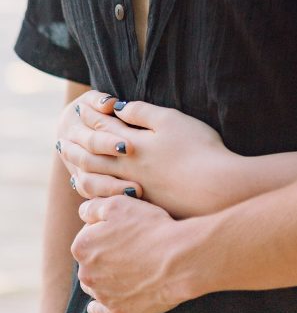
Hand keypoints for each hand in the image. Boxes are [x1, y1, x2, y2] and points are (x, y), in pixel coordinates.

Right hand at [56, 90, 140, 197]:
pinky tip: (127, 203)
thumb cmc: (95, 106)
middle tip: (136, 180)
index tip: (129, 147)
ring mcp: (76, 169)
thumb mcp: (95, 100)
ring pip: (88, 185)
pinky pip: (91, 196)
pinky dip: (106, 199)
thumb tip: (110, 104)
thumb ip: (101, 101)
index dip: (108, 143)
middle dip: (113, 172)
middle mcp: (71, 152)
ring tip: (135, 192)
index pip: (91, 140)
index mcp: (73, 129)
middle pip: (90, 165)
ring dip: (110, 189)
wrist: (79, 120)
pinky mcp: (84, 182)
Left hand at [57, 91, 236, 217]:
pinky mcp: (144, 205)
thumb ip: (142, 113)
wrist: (215, 188)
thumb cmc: (198, 149)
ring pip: (97, 180)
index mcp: (134, 143)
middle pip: (93, 154)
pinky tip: (97, 193)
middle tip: (65, 138)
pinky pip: (109, 198)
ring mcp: (135, 189)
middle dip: (79, 143)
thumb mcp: (171, 120)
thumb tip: (117, 107)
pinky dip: (97, 192)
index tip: (80, 107)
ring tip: (73, 166)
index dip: (91, 115)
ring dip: (84, 170)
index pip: (104, 126)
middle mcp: (129, 167)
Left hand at [73, 196, 189, 312]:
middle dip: (104, 252)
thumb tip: (83, 212)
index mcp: (82, 247)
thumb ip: (93, 206)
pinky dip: (103, 304)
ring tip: (128, 266)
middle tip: (129, 244)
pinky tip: (109, 296)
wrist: (178, 260)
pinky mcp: (119, 312)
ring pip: (96, 284)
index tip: (123, 226)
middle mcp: (86, 274)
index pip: (87, 233)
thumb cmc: (150, 228)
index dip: (105, 226)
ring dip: (105, 276)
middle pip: (90, 260)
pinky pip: (102, 309)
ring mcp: (102, 296)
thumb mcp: (119, 204)